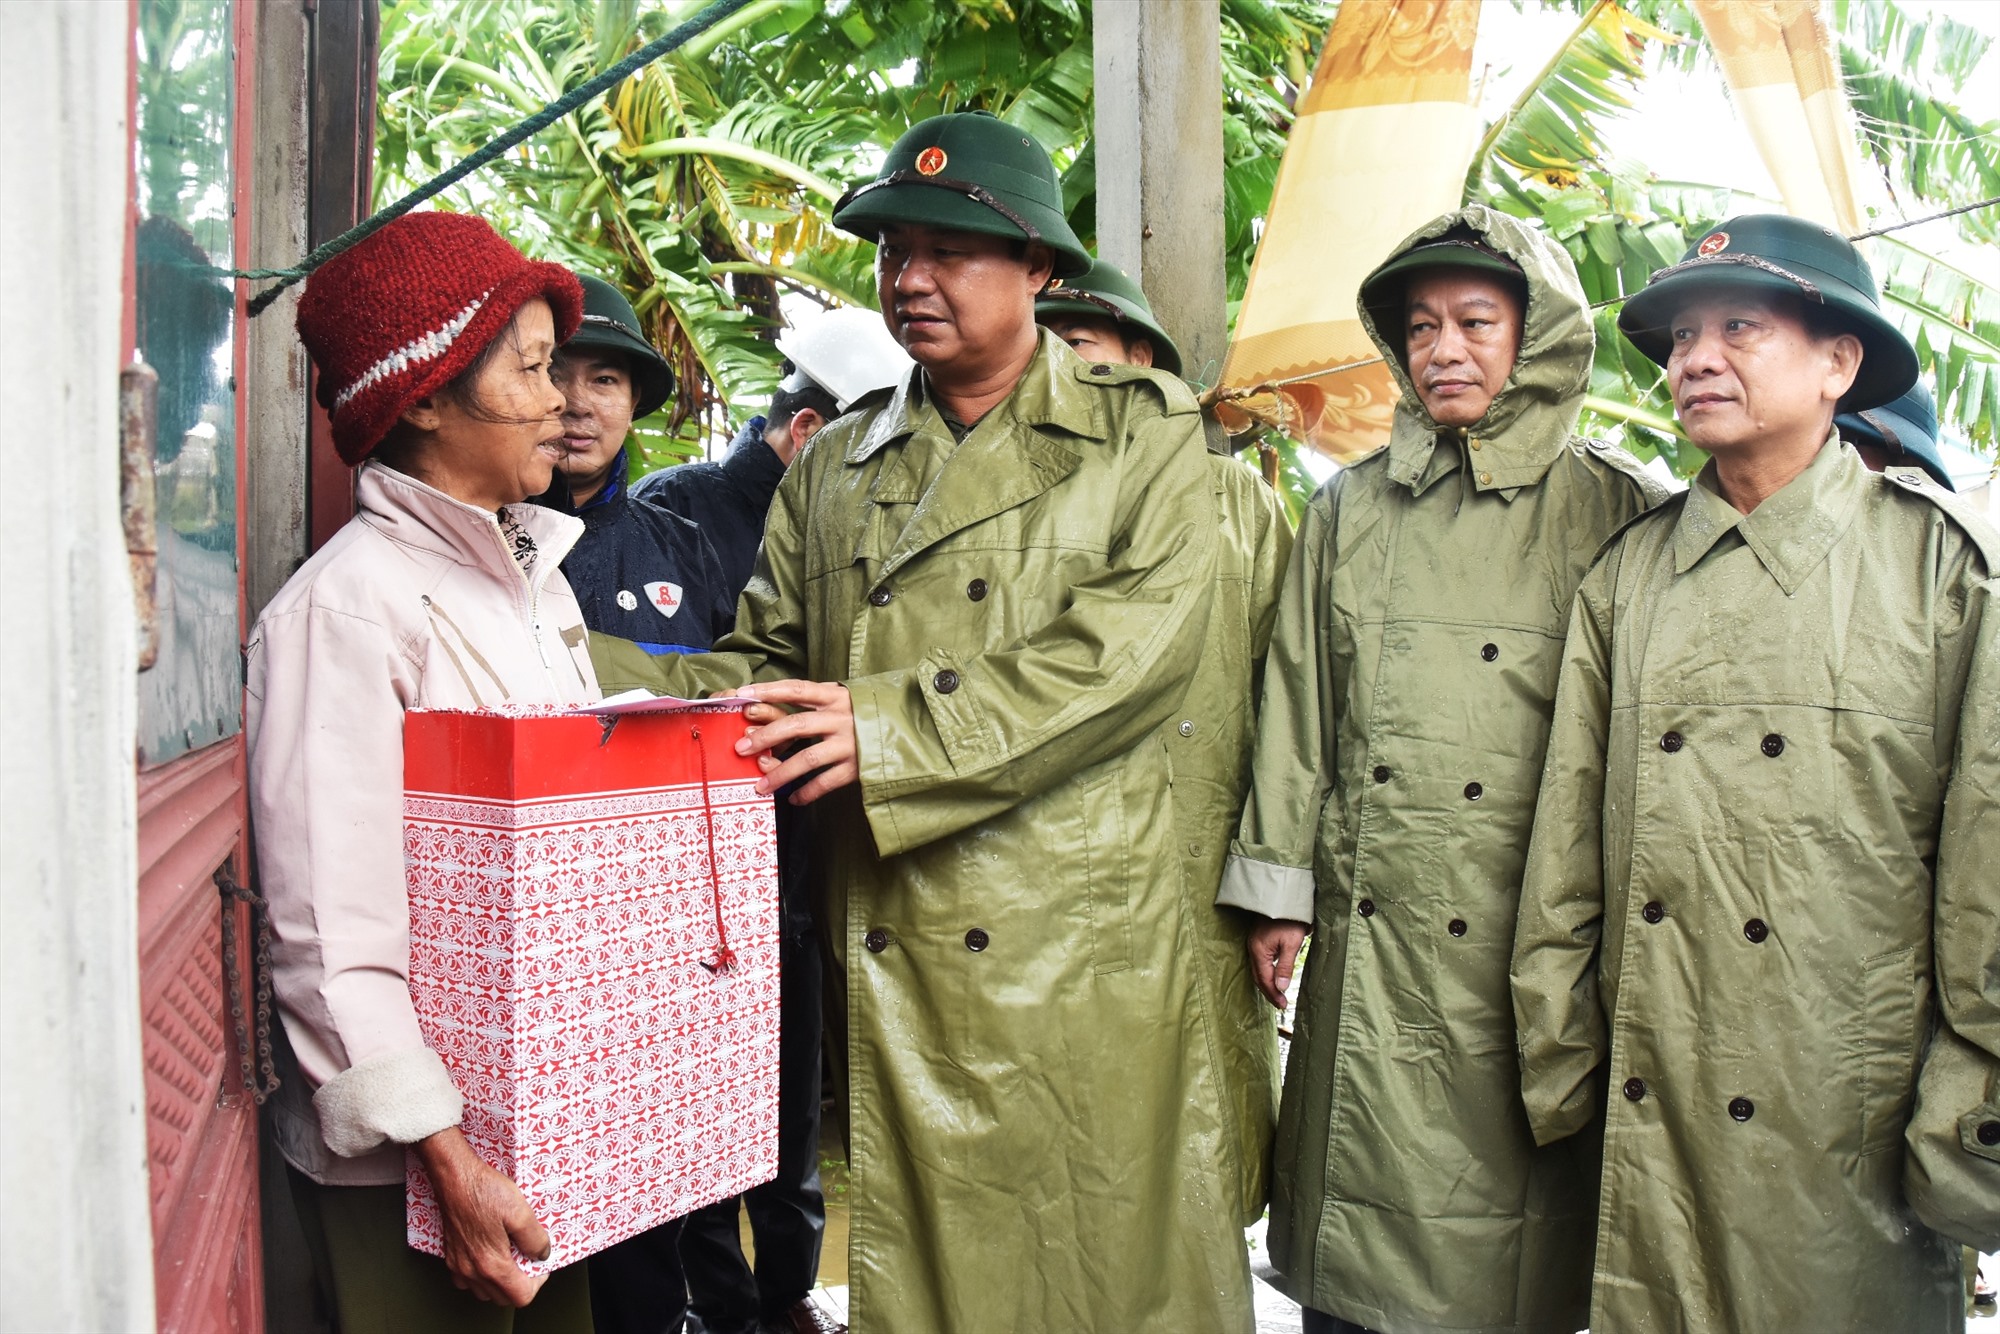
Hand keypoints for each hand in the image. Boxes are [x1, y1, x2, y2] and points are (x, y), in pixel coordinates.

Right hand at [413, 1127, 550, 1306]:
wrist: (455, 1178)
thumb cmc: (483, 1191)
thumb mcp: (521, 1212)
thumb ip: (535, 1239)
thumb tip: (542, 1254)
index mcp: (492, 1264)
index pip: (520, 1296)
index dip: (537, 1282)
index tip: (540, 1264)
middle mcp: (472, 1271)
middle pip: (503, 1297)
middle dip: (520, 1284)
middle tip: (528, 1260)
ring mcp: (459, 1265)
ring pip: (485, 1292)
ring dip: (501, 1282)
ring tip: (510, 1257)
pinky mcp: (451, 1256)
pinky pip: (468, 1280)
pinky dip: (481, 1276)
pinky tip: (490, 1255)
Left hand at [726, 680, 857, 804]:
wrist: (911, 731)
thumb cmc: (869, 715)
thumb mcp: (846, 700)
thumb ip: (817, 704)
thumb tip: (771, 714)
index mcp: (836, 696)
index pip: (797, 689)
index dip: (768, 691)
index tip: (741, 696)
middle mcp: (842, 718)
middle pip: (796, 725)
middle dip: (765, 737)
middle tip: (741, 748)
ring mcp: (850, 743)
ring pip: (807, 758)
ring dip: (780, 773)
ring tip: (760, 786)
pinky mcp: (858, 767)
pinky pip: (826, 782)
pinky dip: (807, 791)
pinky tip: (794, 798)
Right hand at [1248, 919, 1309, 1009]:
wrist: (1285, 897)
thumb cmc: (1290, 919)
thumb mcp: (1291, 943)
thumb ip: (1285, 966)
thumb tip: (1281, 987)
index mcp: (1259, 951)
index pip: (1265, 979)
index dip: (1273, 994)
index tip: (1283, 1005)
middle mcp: (1253, 948)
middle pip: (1259, 976)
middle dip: (1269, 992)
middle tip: (1281, 1004)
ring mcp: (1254, 944)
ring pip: (1259, 970)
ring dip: (1267, 983)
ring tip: (1278, 994)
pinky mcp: (1259, 940)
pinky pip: (1260, 962)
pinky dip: (1266, 973)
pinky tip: (1274, 977)